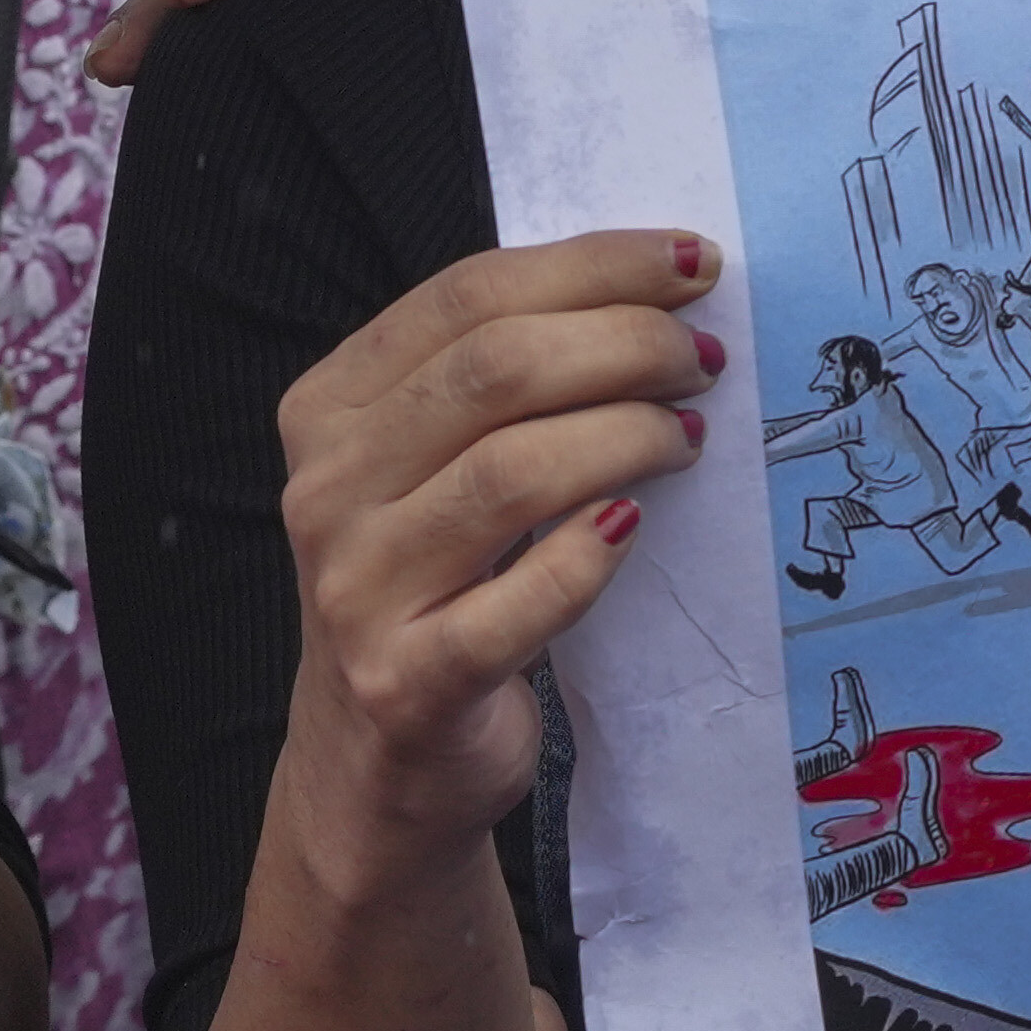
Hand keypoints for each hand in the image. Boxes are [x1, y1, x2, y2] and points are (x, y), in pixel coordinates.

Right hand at [267, 228, 727, 864]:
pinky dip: (592, 554)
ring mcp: (357, 589)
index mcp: (329, 410)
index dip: (595, 266)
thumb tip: (658, 296)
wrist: (376, 766)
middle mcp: (326, 488)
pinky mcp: (408, 680)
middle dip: (627, 343)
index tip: (694, 264)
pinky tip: (637, 527)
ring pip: (512, 472)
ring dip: (628, 436)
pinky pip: (522, 599)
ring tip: (689, 436)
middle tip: (704, 360)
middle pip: (494, 369)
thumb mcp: (437, 470)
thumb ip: (506, 387)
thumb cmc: (438, 590)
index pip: (466, 296)